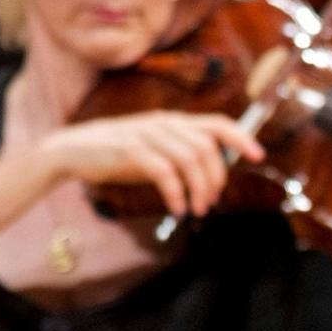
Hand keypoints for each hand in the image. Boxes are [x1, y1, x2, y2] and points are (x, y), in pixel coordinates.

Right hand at [36, 111, 264, 219]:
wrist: (72, 150)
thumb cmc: (118, 152)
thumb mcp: (155, 146)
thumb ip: (182, 151)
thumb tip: (214, 172)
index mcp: (174, 121)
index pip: (218, 123)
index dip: (242, 138)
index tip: (259, 156)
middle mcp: (164, 124)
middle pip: (207, 147)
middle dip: (216, 178)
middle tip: (211, 202)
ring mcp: (147, 136)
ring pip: (190, 160)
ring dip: (199, 189)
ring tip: (196, 209)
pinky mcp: (131, 152)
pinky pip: (165, 173)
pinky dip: (176, 193)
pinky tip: (177, 208)